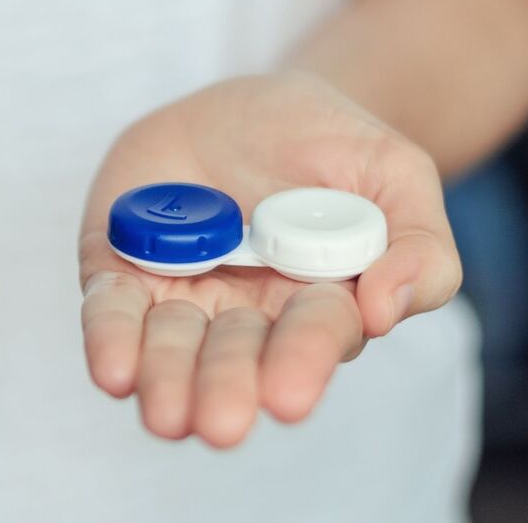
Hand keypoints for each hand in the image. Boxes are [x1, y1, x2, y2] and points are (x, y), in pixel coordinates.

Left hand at [78, 74, 460, 446]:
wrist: (251, 103)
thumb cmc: (331, 145)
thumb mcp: (394, 172)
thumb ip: (417, 243)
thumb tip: (386, 308)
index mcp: (317, 301)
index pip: (312, 336)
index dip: (301, 362)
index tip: (289, 397)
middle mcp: (245, 312)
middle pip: (234, 356)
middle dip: (225, 388)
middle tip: (218, 424)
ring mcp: (180, 292)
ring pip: (168, 345)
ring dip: (165, 379)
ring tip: (165, 415)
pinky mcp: (123, 267)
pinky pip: (112, 306)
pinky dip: (109, 335)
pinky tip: (114, 369)